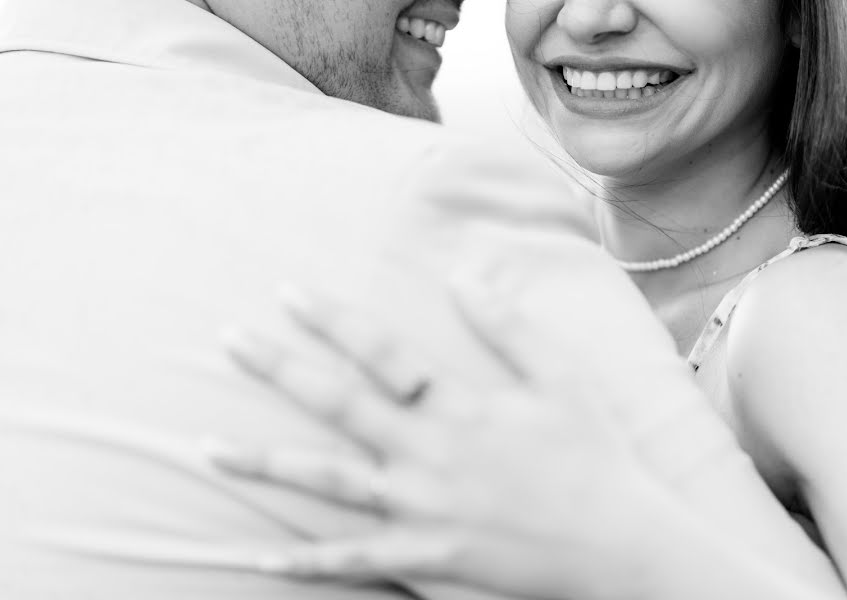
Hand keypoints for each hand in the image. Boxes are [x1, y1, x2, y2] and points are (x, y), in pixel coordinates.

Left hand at [209, 285, 695, 598]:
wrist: (617, 543)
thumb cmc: (593, 455)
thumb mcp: (561, 377)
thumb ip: (508, 326)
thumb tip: (462, 274)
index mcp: (458, 405)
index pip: (380, 350)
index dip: (331, 319)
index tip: (287, 292)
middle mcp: (427, 453)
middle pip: (336, 404)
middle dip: (277, 368)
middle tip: (226, 339)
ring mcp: (420, 509)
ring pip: (326, 481)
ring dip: (263, 463)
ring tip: (205, 448)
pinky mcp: (425, 557)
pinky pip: (354, 560)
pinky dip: (306, 560)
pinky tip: (260, 555)